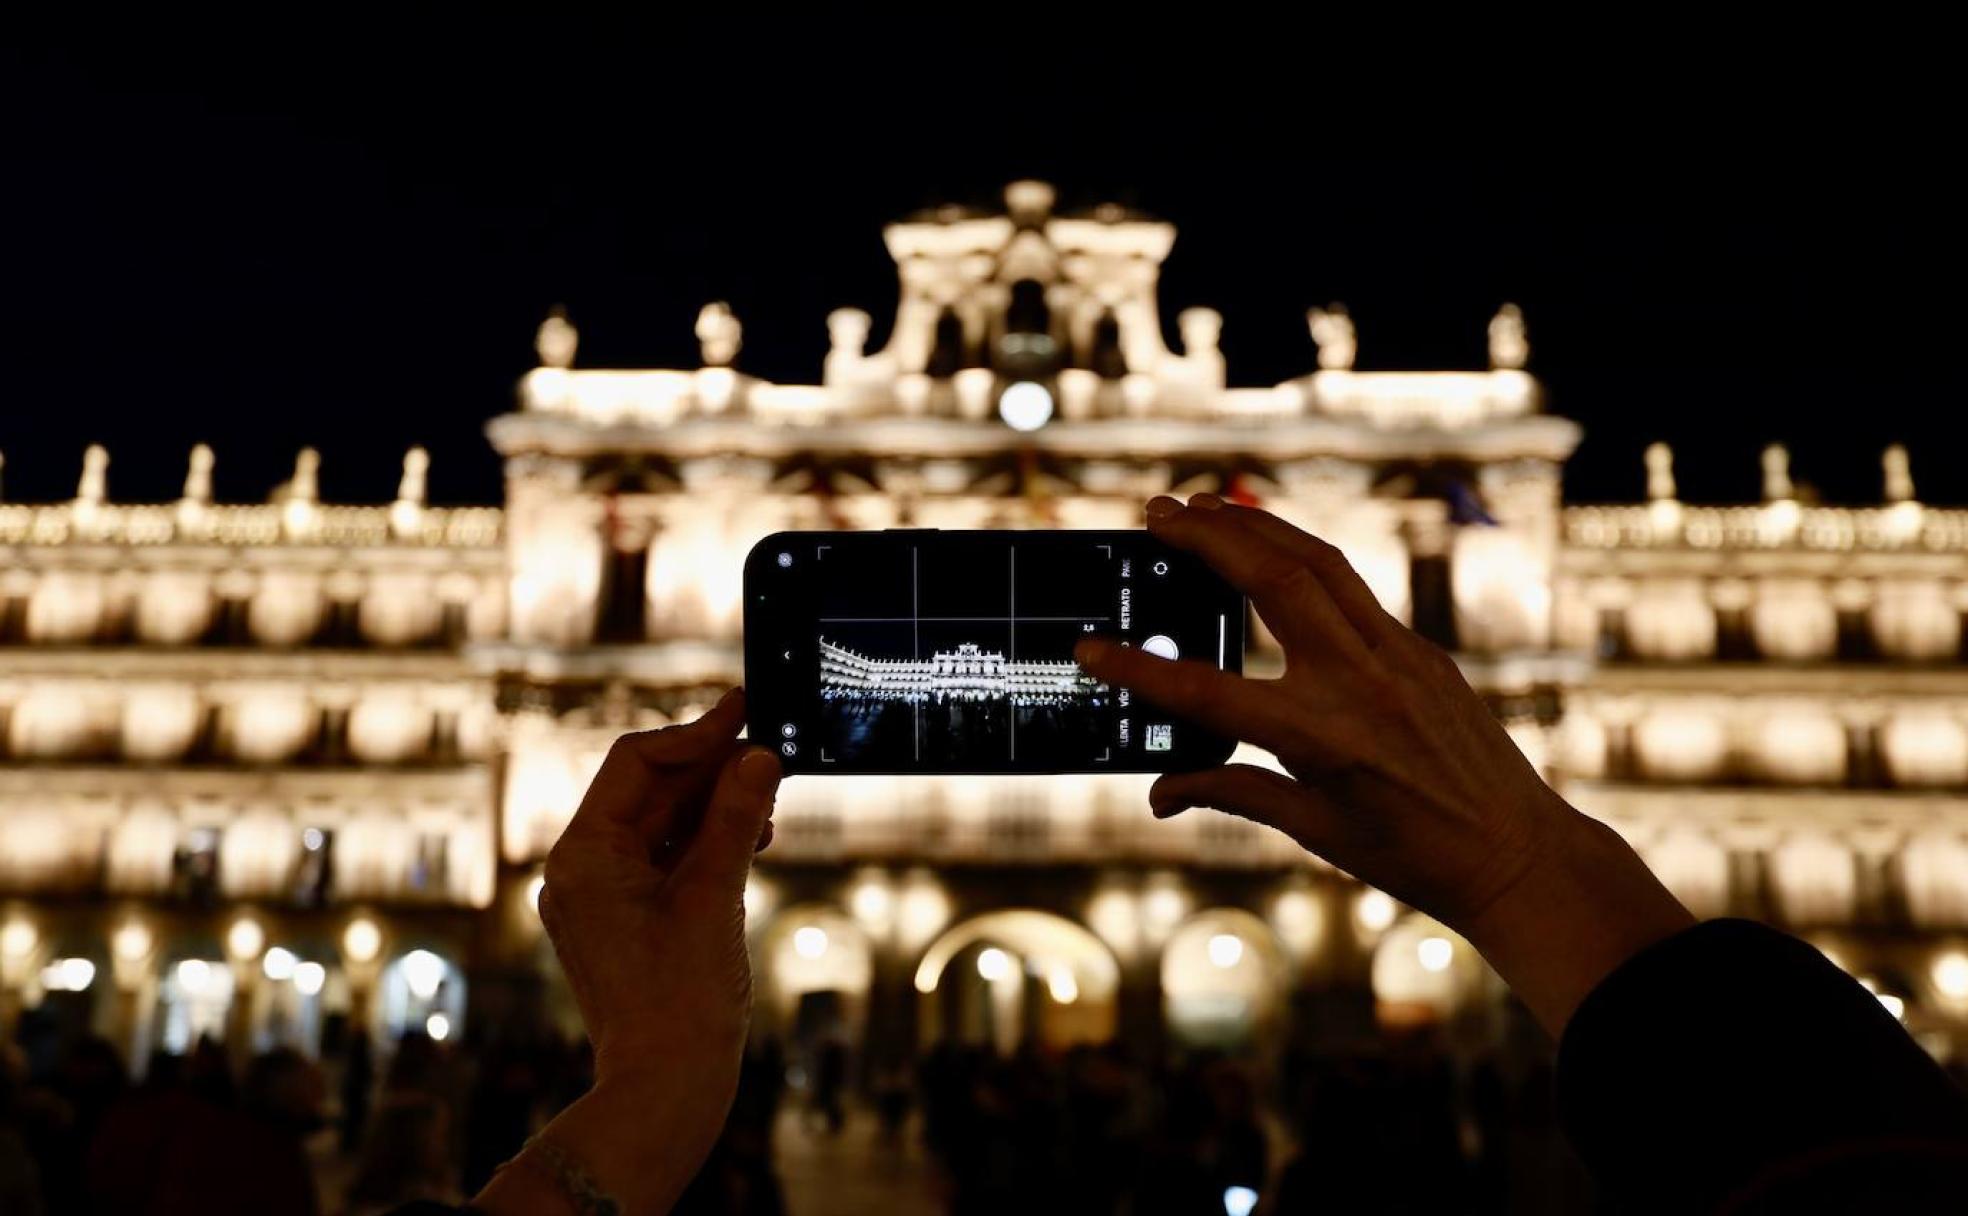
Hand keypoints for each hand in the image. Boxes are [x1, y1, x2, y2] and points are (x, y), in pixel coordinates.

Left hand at [475, 688, 780, 1214]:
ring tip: (768, 801)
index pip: (635, 764)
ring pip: (659, 824)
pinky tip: (751, 839)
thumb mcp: (714, 897)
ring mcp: (600, 897)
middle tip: (769, 749)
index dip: (694, 733)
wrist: (666, 1090)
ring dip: (714, 806)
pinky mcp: (625, 921)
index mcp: (583, 856)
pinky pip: (663, 860)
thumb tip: (757, 756)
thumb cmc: (681, 1003)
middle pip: (647, 791)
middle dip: (709, 770)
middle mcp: (580, 870)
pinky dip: (705, 843)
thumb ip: (735, 819)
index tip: (744, 707)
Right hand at [1075, 495, 1691, 1032]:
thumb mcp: (1312, 830)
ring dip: (1254, 525)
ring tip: (1201, 506)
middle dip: (1208, 536)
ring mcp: (1398, 656)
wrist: (1515, 854)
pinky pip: (1351, 586)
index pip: (1207, 693)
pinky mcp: (1422, 650)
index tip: (1092, 648)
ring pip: (1317, 562)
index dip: (1140, 671)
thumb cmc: (1412, 855)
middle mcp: (1360, 682)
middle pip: (1272, 579)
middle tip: (1155, 512)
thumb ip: (1231, 794)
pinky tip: (1267, 548)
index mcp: (1321, 738)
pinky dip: (1300, 556)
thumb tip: (1161, 793)